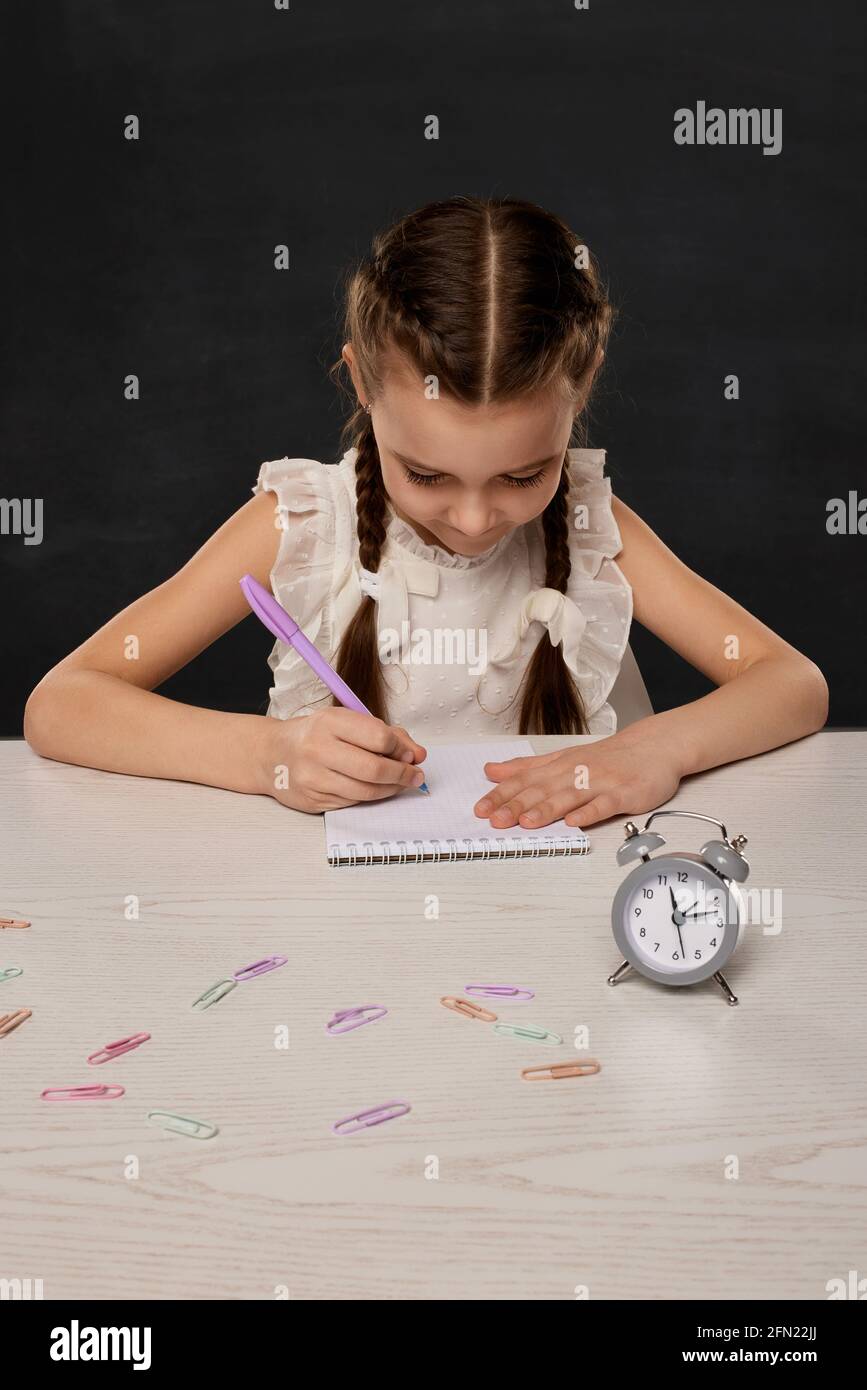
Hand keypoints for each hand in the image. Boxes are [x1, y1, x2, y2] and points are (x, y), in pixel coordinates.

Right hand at [258, 708, 426, 812]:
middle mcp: (318, 749)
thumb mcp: (346, 722)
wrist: (272, 754)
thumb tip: (418, 755)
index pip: (379, 738)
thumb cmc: (314, 735)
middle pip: (374, 769)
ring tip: (400, 783)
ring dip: (391, 789)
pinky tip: (375, 789)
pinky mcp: (312, 800)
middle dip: (402, 774)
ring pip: (366, 791)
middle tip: (415, 775)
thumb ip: (385, 734)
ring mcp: (313, 778)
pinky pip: (352, 802)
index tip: (410, 754)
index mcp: (329, 722)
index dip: (402, 749)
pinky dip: (371, 797)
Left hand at [472, 720, 684, 829]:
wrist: (653, 746)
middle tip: (495, 820)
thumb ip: (527, 767)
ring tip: (527, 822)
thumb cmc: (608, 757)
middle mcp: (576, 773)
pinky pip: (604, 804)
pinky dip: (590, 813)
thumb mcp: (562, 758)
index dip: (501, 795)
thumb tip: (491, 771)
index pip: (524, 781)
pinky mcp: (623, 794)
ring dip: (547, 810)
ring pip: (569, 797)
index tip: (481, 809)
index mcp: (559, 766)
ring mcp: (600, 783)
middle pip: (542, 790)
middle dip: (517, 806)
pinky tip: (576, 822)